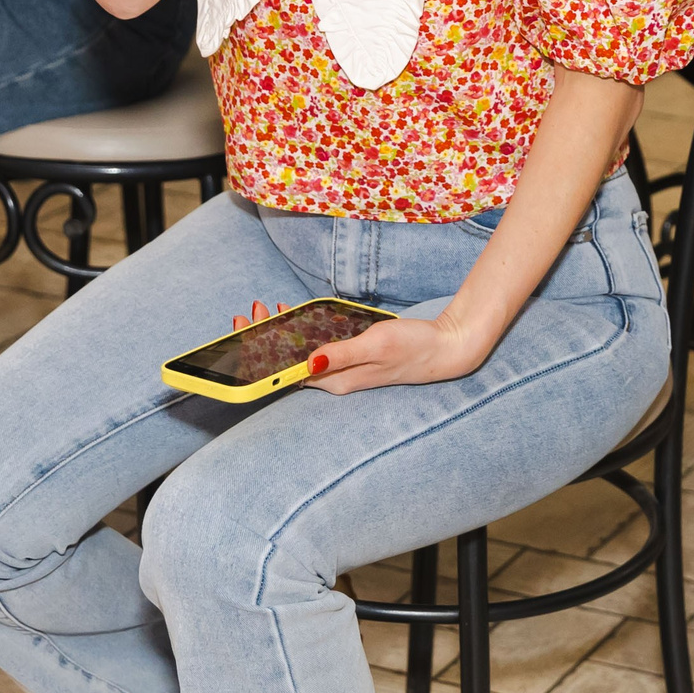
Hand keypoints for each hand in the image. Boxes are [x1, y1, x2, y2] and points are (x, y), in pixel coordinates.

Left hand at [222, 300, 494, 394]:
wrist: (446, 348)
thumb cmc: (414, 347)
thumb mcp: (376, 345)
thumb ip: (341, 354)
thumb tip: (306, 362)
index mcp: (336, 382)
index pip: (287, 372)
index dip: (262, 352)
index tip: (247, 327)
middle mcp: (336, 380)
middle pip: (289, 364)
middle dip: (265, 338)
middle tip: (251, 312)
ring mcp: (344, 371)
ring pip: (301, 355)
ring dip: (281, 334)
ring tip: (266, 310)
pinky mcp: (353, 360)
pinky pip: (318, 349)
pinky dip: (302, 333)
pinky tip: (297, 318)